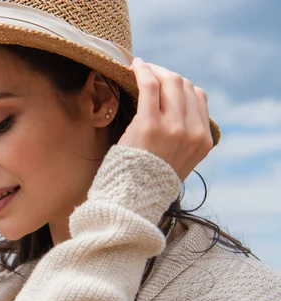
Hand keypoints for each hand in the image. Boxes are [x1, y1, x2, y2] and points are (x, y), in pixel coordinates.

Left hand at [119, 58, 213, 180]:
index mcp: (203, 141)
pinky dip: (143, 70)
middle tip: (149, 72)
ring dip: (155, 70)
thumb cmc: (147, 180)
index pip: (199, 98)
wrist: (132, 200)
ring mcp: (173, 127)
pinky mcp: (150, 124)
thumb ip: (183, 137)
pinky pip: (150, 85)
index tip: (164, 82)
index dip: (181, 85)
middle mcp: (193, 133)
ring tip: (141, 68)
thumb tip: (173, 108)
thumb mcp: (176, 161)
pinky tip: (135, 65)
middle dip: (167, 74)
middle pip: (185, 86)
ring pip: (170, 81)